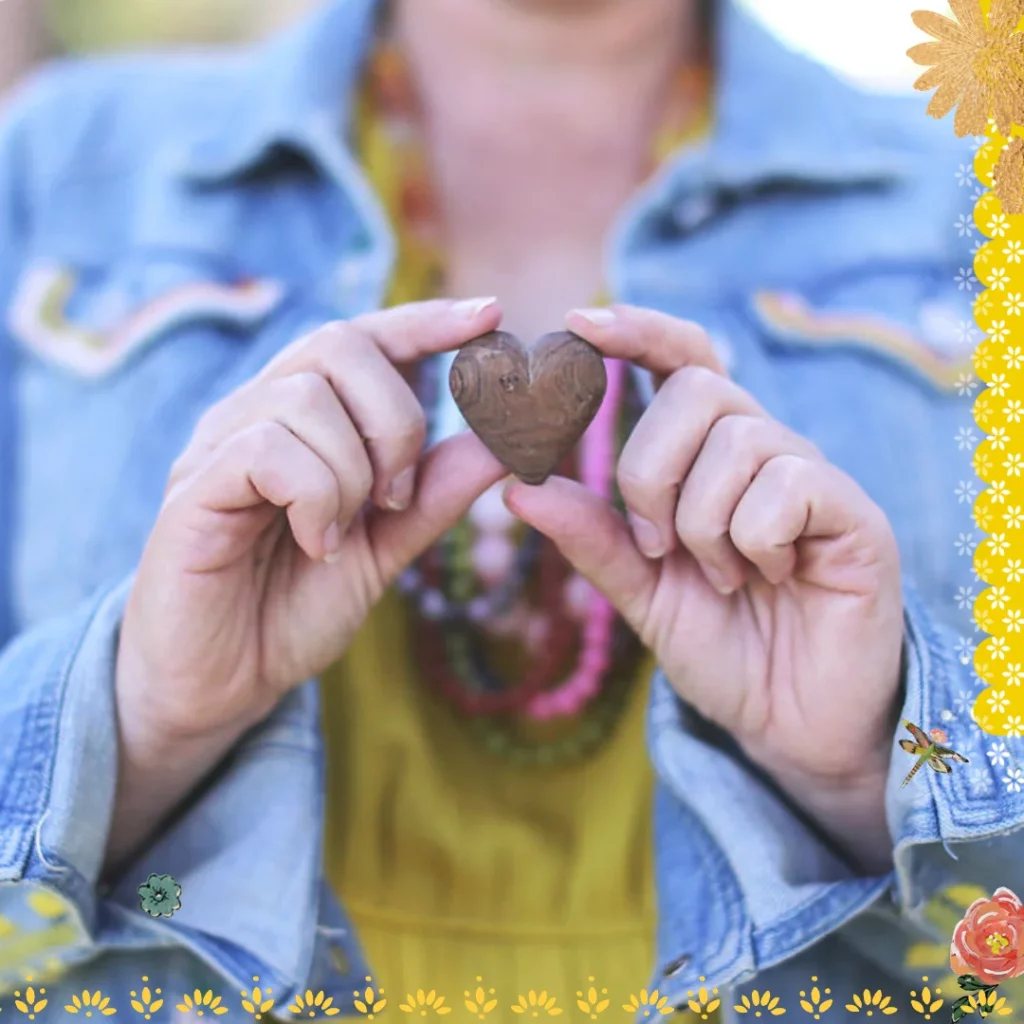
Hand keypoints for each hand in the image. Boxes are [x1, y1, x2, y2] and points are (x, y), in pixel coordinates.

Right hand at [110, 298, 505, 864]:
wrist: (225, 682)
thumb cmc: (296, 604)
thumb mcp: (386, 547)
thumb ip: (435, 494)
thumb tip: (502, 443)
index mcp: (306, 419)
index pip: (365, 338)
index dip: (426, 321)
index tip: (490, 315)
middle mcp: (257, 413)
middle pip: (339, 344)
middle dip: (395, 418)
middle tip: (397, 495)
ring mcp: (218, 445)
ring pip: (305, 396)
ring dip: (353, 470)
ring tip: (347, 531)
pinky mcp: (194, 490)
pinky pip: (266, 449)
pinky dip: (314, 496)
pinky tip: (315, 543)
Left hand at [503, 305, 903, 869]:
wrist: (790, 724)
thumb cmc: (722, 648)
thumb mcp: (640, 591)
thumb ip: (591, 537)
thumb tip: (517, 486)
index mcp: (711, 459)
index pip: (681, 360)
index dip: (636, 331)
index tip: (577, 324)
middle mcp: (765, 452)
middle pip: (695, 391)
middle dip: (650, 471)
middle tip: (657, 545)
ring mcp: (814, 479)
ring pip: (736, 439)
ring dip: (702, 522)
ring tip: (723, 576)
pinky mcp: (856, 515)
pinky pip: (788, 484)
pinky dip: (753, 539)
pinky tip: (768, 577)